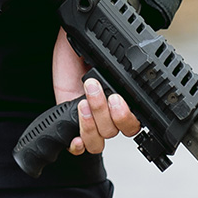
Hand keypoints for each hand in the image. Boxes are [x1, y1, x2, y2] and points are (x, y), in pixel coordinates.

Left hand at [52, 29, 141, 154]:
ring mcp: (90, 121)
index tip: (118, 99)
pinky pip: (80, 148)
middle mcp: (108, 114)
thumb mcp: (100, 51)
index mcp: (122, 99)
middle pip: (117, 131)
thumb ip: (116, 57)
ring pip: (100, 140)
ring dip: (92, 123)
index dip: (129, 117)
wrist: (62, 51)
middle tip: (101, 92)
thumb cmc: (82, 50)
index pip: (135, 122)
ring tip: (82, 103)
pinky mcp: (72, 125)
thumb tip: (129, 49)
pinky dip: (78, 145)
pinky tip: (76, 137)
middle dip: (110, 114)